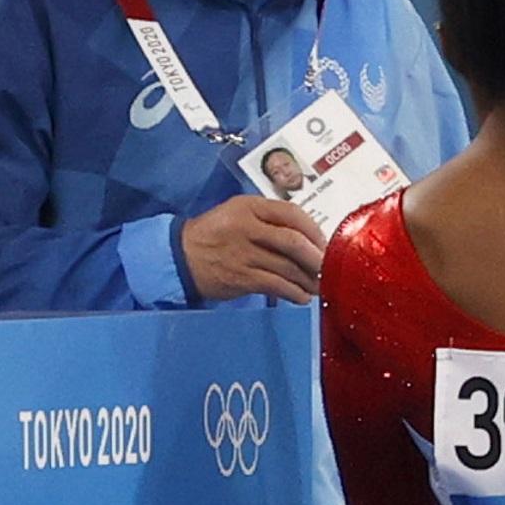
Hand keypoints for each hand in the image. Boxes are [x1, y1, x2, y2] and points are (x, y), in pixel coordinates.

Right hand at [180, 196, 326, 303]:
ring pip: (286, 267)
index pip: (291, 214)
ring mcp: (243, 254)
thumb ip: (270, 219)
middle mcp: (247, 228)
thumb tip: (308, 237)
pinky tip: (301, 296)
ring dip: (308, 279)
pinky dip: (293, 292)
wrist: (178, 256)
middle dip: (315, 256)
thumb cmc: (215, 233)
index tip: (323, 242)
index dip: (313, 229)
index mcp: (249, 207)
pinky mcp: (240, 278)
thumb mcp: (239, 213)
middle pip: (293, 242)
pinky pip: (275, 285)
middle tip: (326, 266)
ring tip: (318, 285)